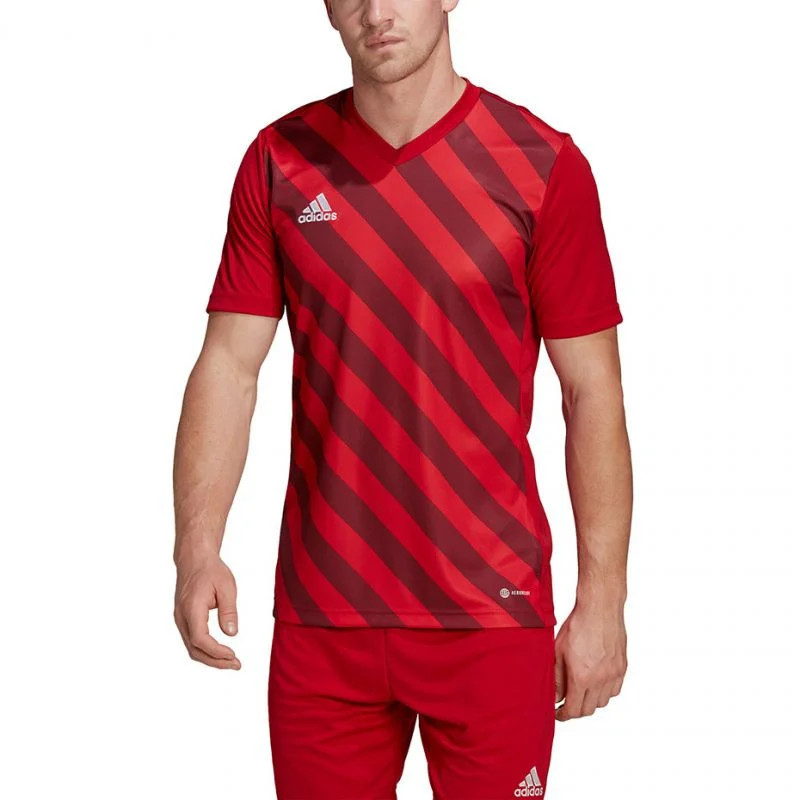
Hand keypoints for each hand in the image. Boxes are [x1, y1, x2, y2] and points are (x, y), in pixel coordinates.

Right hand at [174, 555, 240, 669]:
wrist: (194, 559)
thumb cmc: (211, 570)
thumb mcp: (227, 587)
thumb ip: (228, 611)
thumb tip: (231, 634)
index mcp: (191, 608)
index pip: (200, 639)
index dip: (216, 652)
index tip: (233, 655)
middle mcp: (181, 617)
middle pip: (194, 649)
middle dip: (215, 661)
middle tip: (236, 665)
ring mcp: (180, 619)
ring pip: (192, 648)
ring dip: (211, 658)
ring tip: (231, 662)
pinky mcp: (184, 620)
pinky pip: (192, 640)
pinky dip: (205, 650)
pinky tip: (220, 652)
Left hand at [554, 602, 626, 720]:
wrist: (600, 608)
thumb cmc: (578, 625)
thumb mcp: (558, 651)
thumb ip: (556, 677)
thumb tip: (554, 695)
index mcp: (582, 677)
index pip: (574, 710)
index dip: (564, 715)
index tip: (558, 713)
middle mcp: (600, 680)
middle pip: (589, 709)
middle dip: (576, 710)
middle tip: (566, 704)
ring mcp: (614, 674)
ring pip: (603, 702)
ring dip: (591, 701)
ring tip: (580, 692)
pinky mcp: (622, 667)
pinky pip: (615, 690)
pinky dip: (605, 692)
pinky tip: (596, 683)